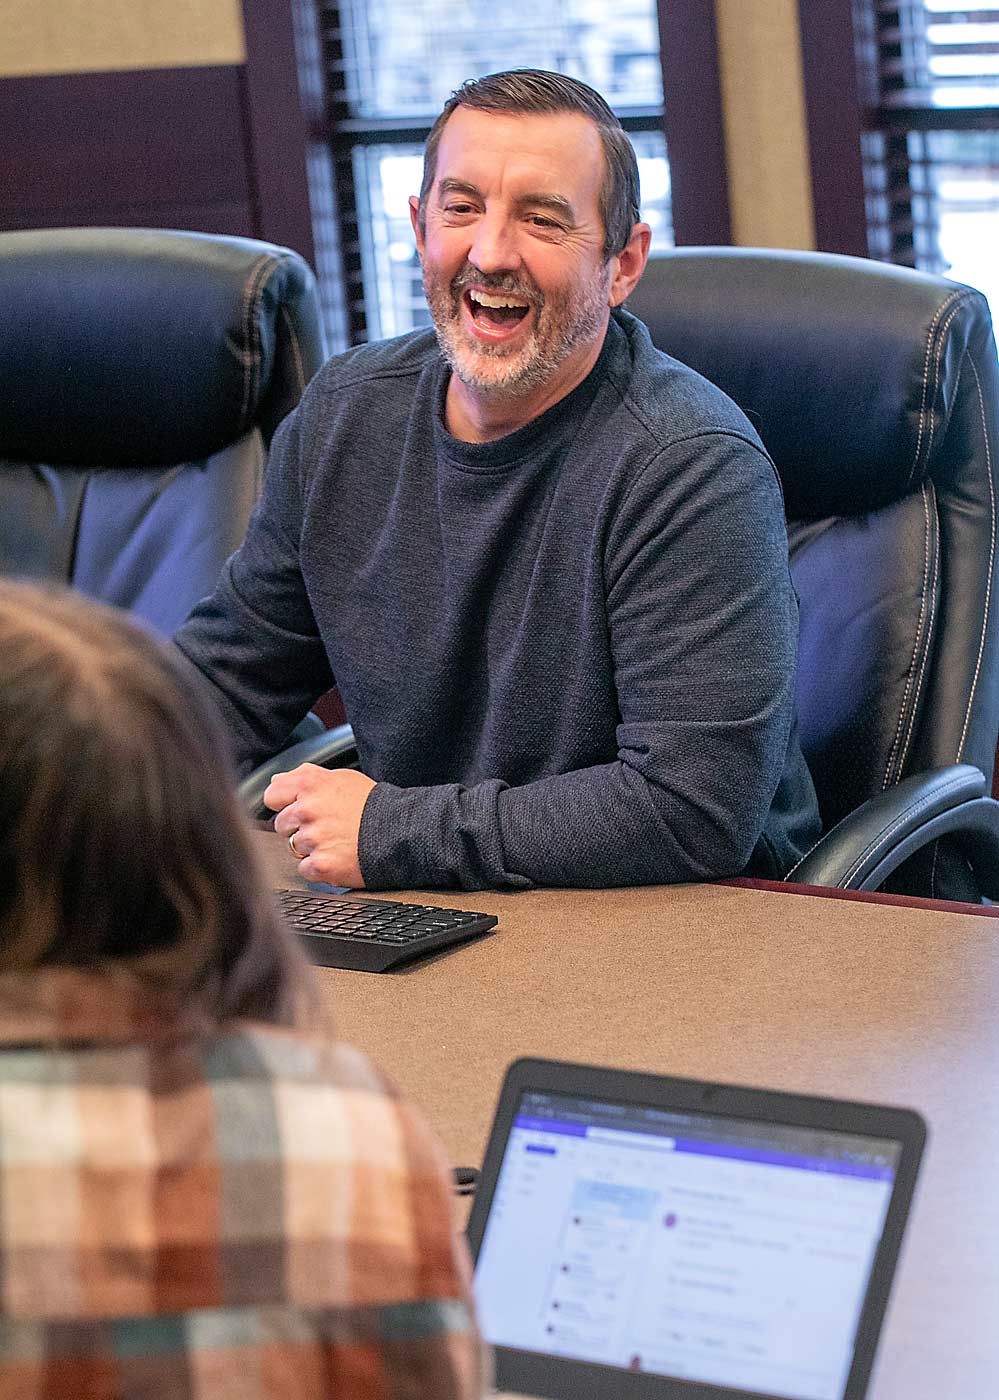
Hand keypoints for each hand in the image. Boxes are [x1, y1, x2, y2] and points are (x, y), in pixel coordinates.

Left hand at [266, 764, 375, 887]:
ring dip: (311, 847)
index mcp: (310, 785)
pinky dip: (318, 866)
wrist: (400, 832)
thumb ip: (306, 776)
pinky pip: (304, 869)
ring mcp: (313, 839)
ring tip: (336, 840)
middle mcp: (307, 810)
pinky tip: (337, 855)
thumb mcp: (342, 778)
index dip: (285, 804)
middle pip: (281, 825)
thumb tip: (276, 782)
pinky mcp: (320, 865)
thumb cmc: (373, 806)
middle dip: (299, 827)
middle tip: (327, 826)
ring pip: (293, 847)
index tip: (298, 808)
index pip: (272, 796)